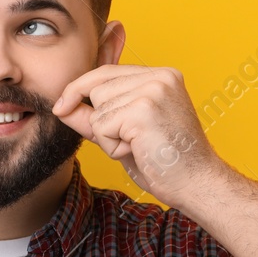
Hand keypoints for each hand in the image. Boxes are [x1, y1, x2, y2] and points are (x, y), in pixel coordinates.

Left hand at [50, 64, 227, 208]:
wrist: (197, 184)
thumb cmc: (165, 162)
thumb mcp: (124, 131)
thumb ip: (96, 114)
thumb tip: (61, 105)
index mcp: (161, 75)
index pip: (106, 72)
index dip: (80, 88)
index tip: (61, 105)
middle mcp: (160, 76)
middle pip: (97, 87)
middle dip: (102, 120)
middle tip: (134, 141)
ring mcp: (153, 90)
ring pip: (98, 109)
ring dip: (108, 136)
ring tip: (140, 146)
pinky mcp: (143, 109)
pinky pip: (101, 126)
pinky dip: (112, 146)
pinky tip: (139, 151)